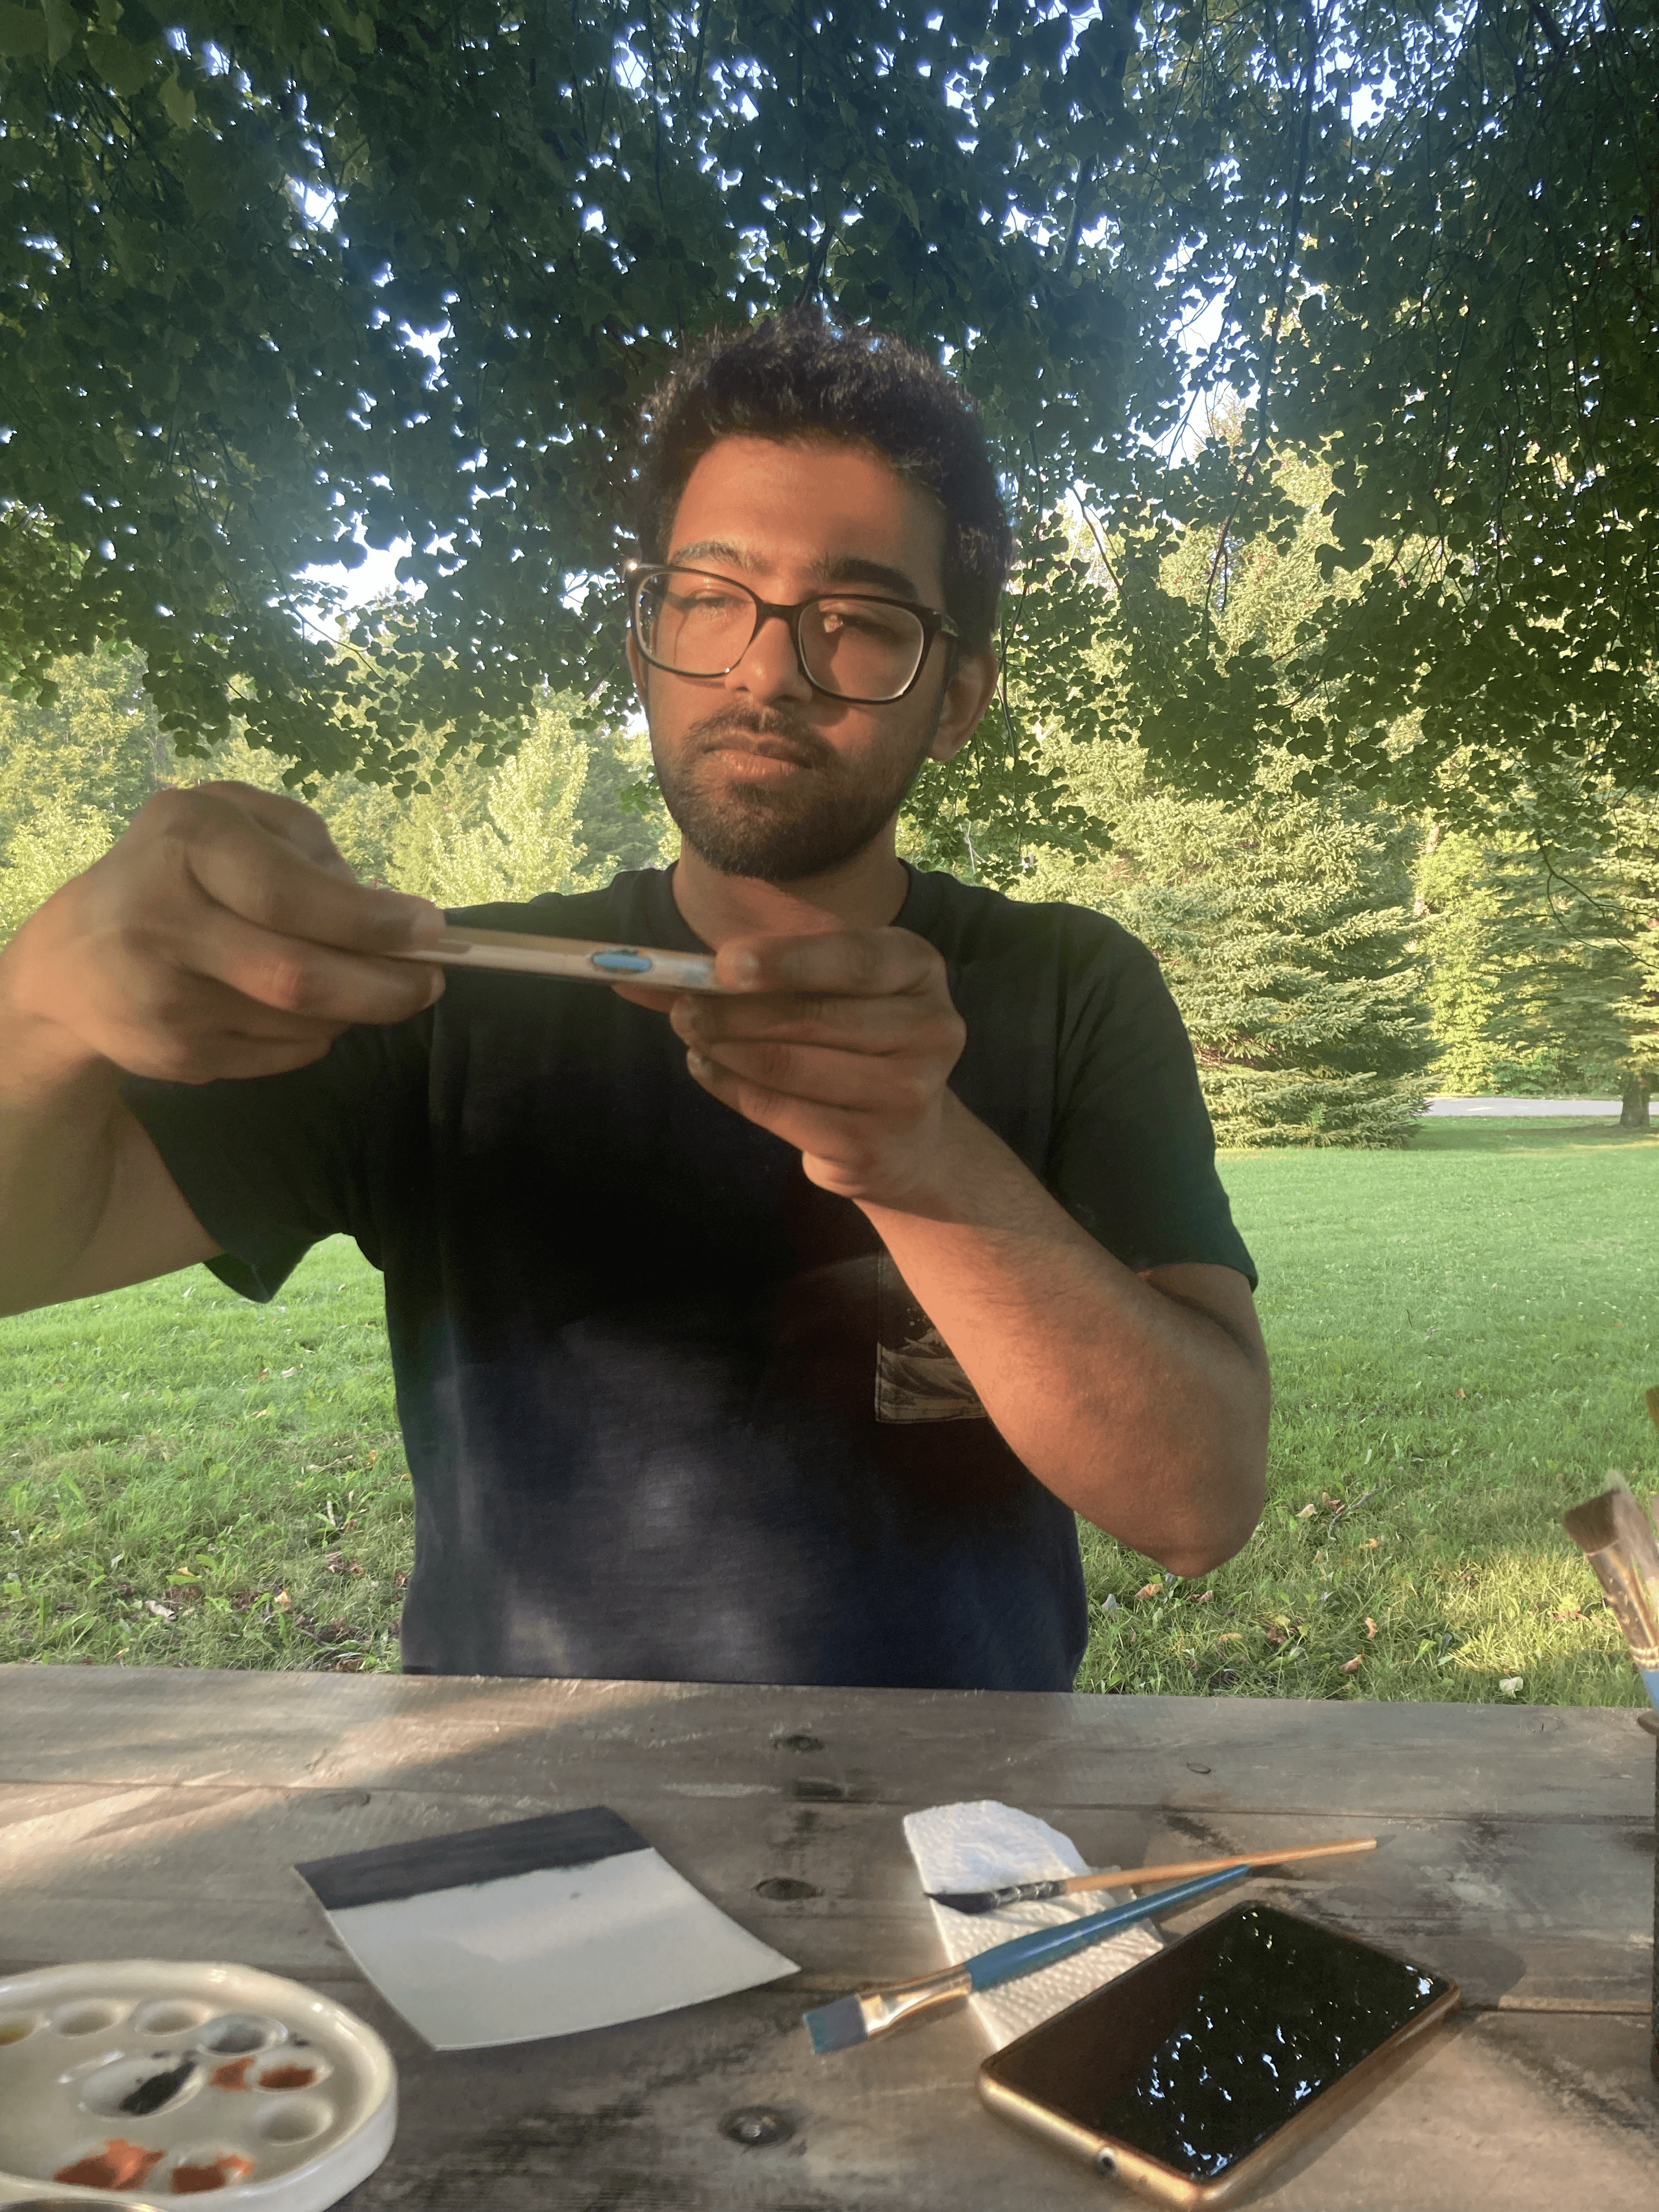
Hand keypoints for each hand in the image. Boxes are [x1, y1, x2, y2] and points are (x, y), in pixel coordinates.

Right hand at [1, 782, 446, 1085]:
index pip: (288, 894)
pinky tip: (295, 1009)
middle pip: (298, 977)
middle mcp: (163, 920)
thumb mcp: (229, 821)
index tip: (430, 928)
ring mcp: (165, 999)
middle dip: (384, 986)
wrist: (72, 962)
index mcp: (183, 841)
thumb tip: (386, 906)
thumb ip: (306, 844)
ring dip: (351, 1008)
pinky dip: (314, 1035)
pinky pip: (283, 1055)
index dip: (369, 919)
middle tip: (430, 982)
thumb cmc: (175, 871)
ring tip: (354, 982)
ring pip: (303, 1023)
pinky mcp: (176, 1058)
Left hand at [659, 928, 967, 1206]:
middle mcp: (931, 1028)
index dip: (787, 961)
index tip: (725, 964)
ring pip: (789, 1064)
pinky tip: (707, 1068)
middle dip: (733, 1010)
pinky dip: (730, 1087)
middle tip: (680, 1006)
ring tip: (691, 1035)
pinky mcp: (871, 1146)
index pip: (854, 959)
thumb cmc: (853, 1039)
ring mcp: (908, 1093)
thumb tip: (647, 970)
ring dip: (723, 1048)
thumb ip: (755, 971)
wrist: (909, 1137)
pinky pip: (779, 1110)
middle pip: (811, 1016)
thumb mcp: (826, 987)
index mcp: (920, 969)